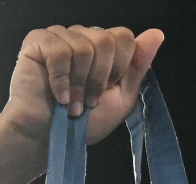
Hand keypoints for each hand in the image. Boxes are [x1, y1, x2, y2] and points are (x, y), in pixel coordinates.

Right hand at [0, 26, 164, 145]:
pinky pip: (59, 50)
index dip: (119, 67)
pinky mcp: (38, 42)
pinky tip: (59, 95)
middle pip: (106, 40)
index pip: (124, 37)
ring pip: (84, 47)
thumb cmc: (83, 123)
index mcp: (103, 49)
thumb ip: (138, 66)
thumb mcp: (120, 98)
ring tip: (72, 104)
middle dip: (100, 78)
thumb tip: (157, 33)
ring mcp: (59, 37)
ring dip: (80, 84)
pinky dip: (61, 79)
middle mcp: (82, 38)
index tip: (107, 90)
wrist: (48, 138)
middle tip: (88, 101)